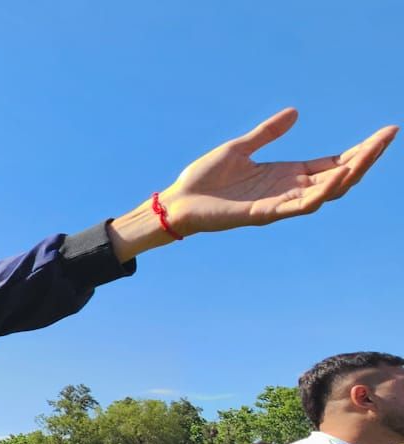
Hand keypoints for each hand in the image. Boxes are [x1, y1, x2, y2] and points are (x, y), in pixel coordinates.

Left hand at [159, 109, 396, 235]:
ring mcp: (280, 203)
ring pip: (327, 192)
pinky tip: (338, 177)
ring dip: (351, 173)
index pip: (333, 162)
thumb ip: (268, 133)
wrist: (178, 201)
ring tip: (371, 154)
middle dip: (366, 158)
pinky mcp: (265, 213)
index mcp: (286, 174)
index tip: (385, 133)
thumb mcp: (240, 147)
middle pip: (339, 176)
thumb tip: (296, 112)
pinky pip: (301, 206)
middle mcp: (289, 189)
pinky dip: (321, 192)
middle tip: (389, 137)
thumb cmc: (204, 178)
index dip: (360, 150)